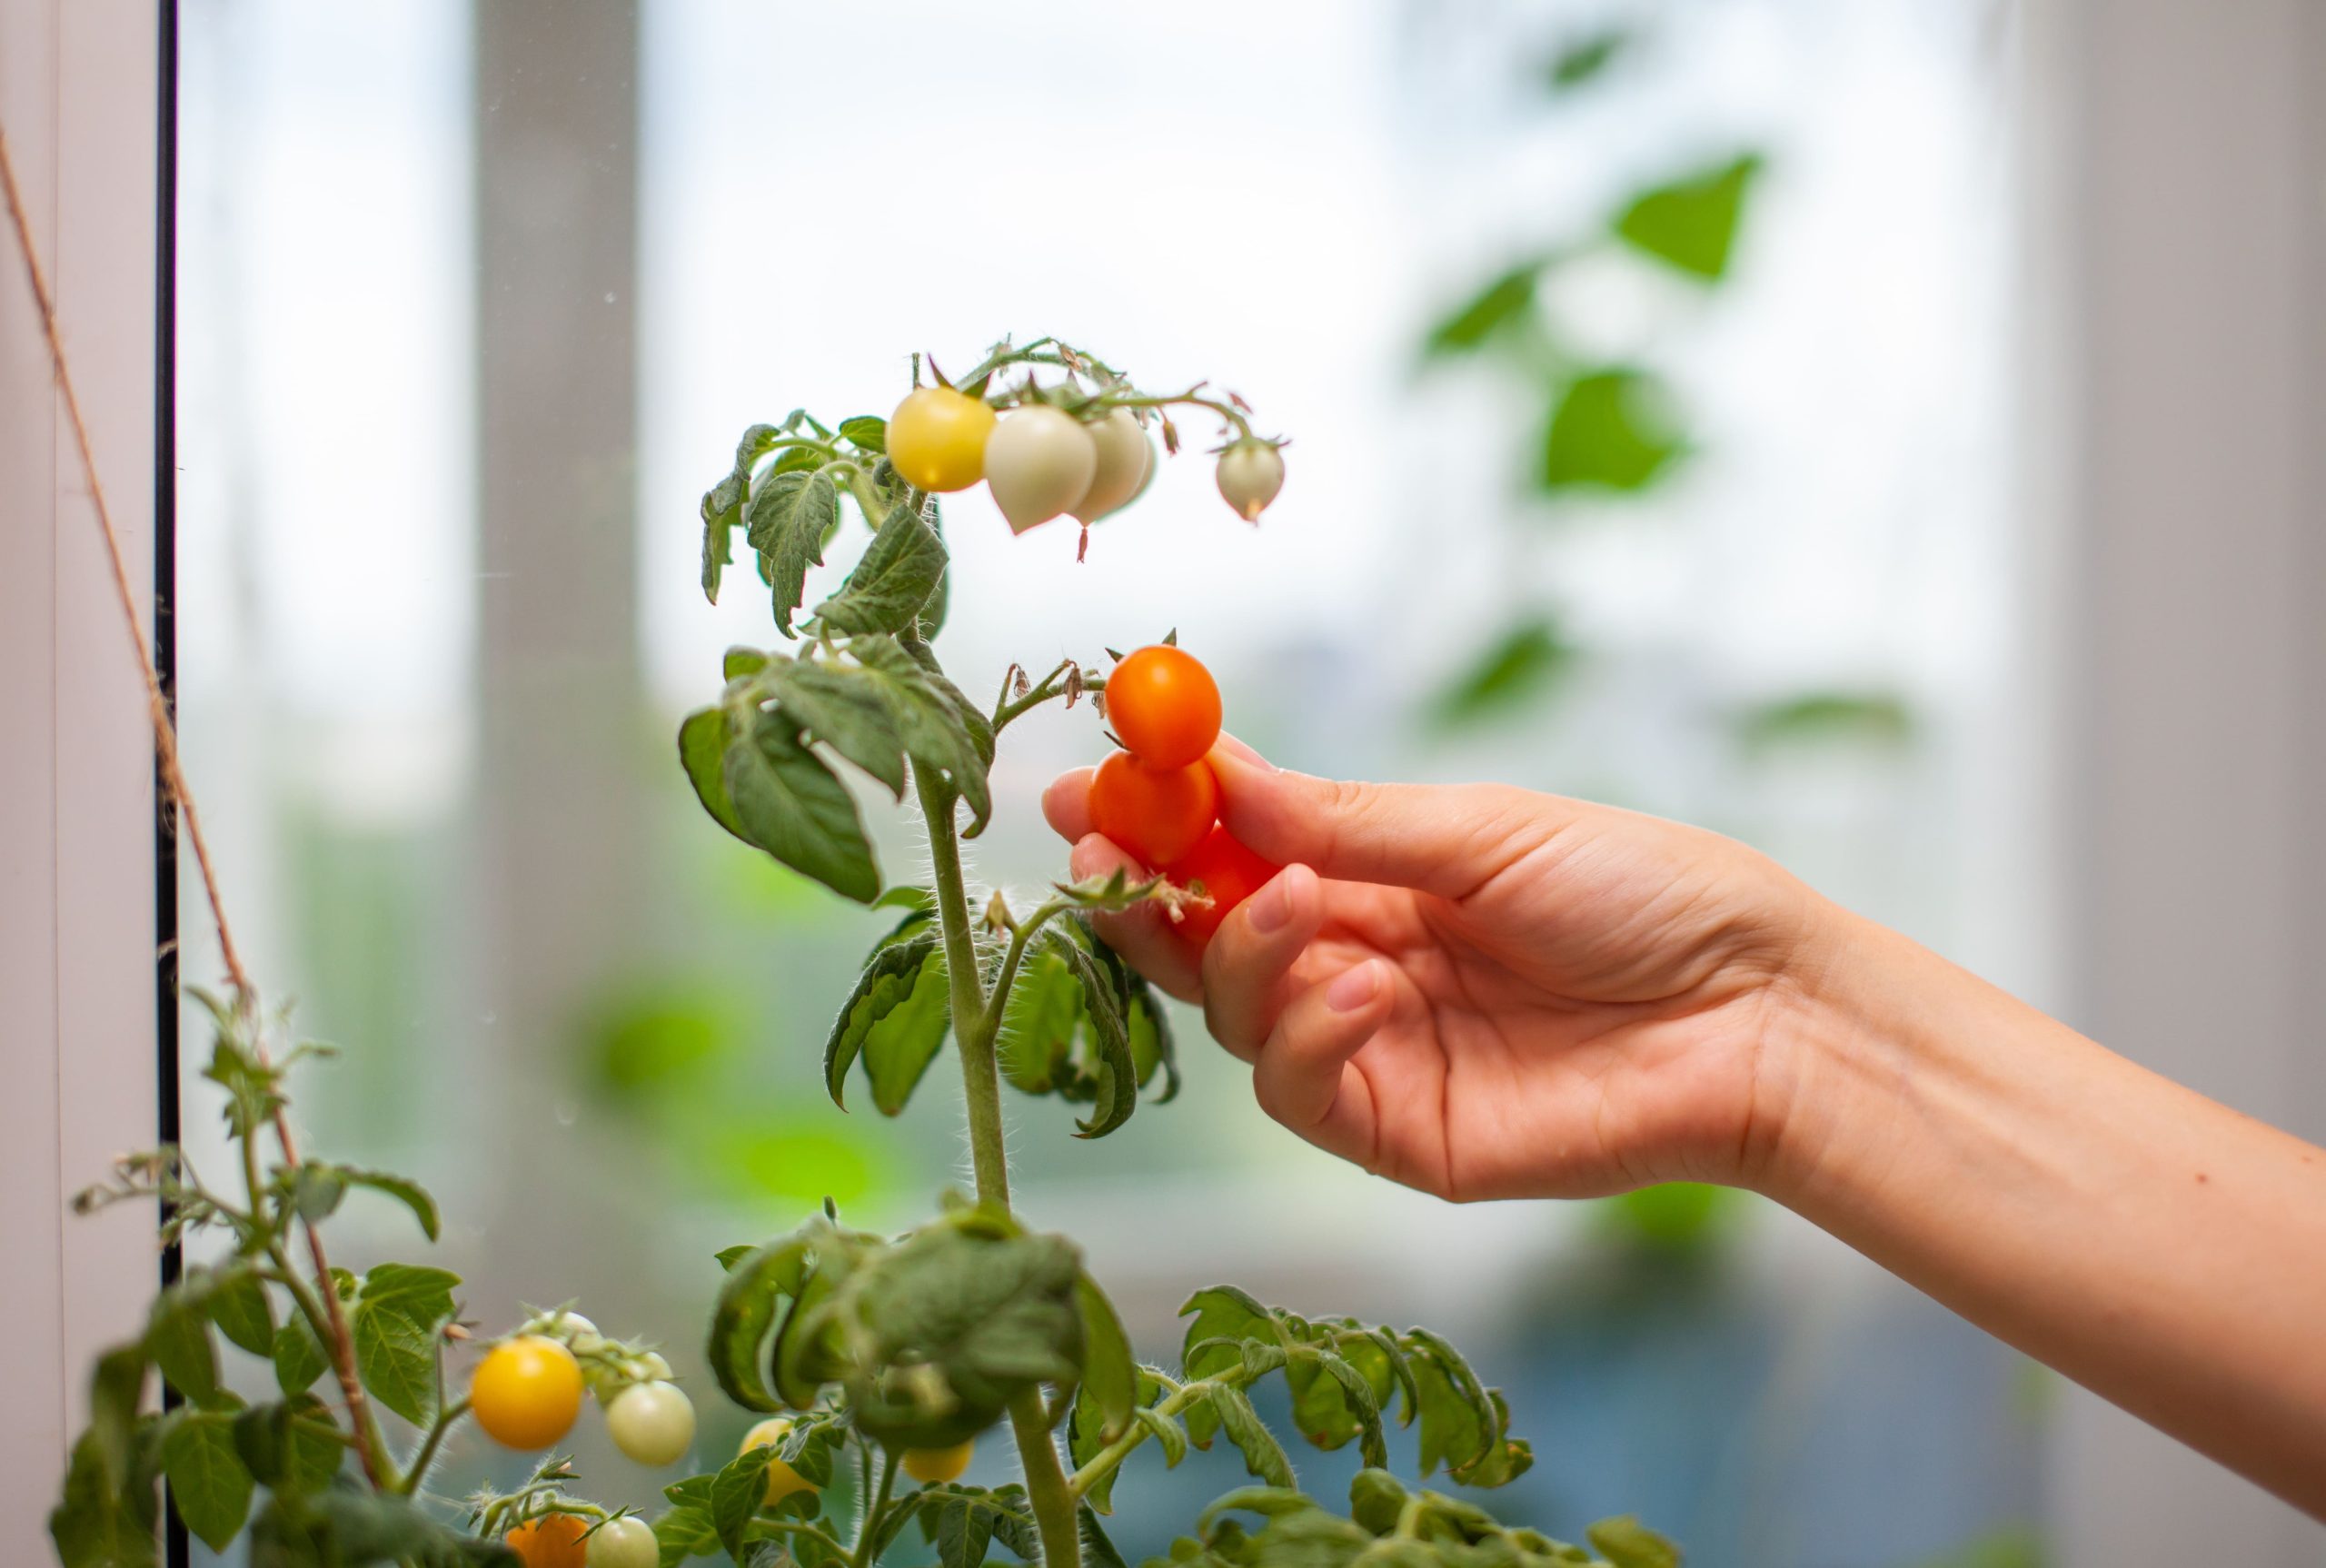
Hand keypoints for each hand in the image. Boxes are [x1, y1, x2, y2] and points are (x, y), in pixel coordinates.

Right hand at [1043, 742, 1843, 1201]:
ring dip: (1245, 958)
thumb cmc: (1643, 893)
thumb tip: (1213, 769)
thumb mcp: (1480, 830)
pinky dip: (1309, 1039)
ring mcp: (1376, 1054)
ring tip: (1307, 910)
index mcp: (1376, 879)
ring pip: (1236, 1021)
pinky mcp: (1404, 1135)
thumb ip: (1338, 817)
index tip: (1080, 793)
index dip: (1152, 826)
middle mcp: (1358, 965)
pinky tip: (1366, 992)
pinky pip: (1302, 1093)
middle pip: (1207, 943)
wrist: (1758, 1010)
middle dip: (1152, 896)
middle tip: (1117, 854)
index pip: (1229, 854)